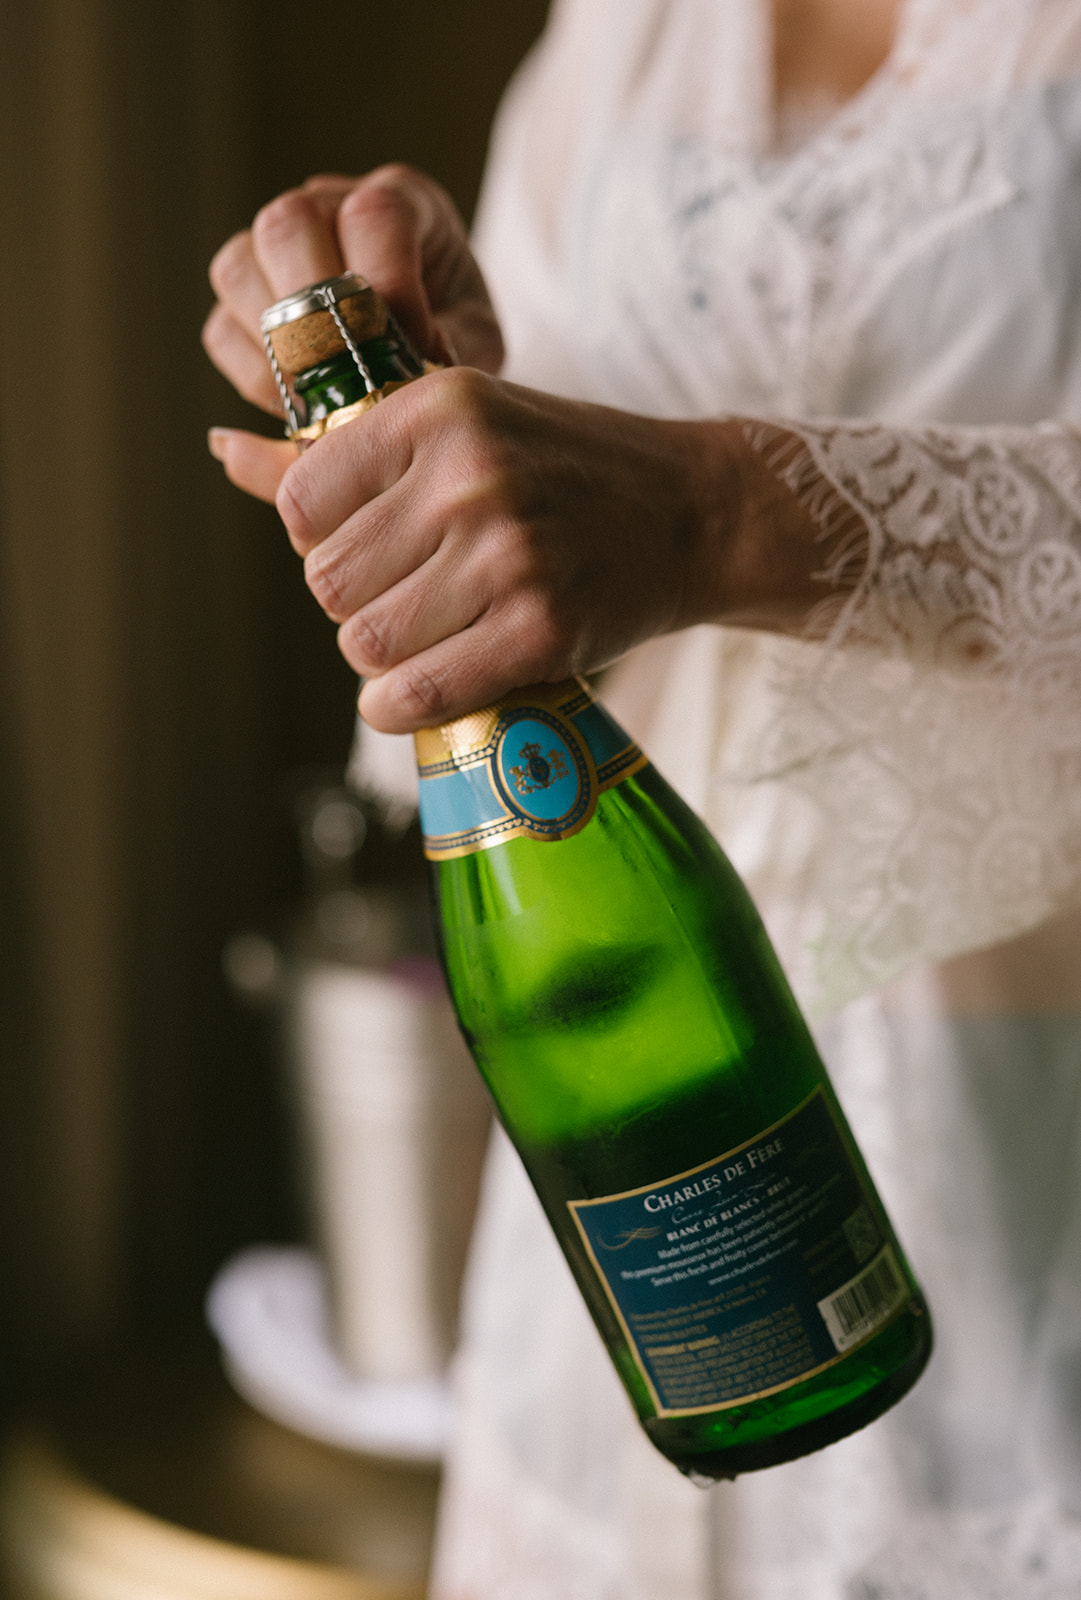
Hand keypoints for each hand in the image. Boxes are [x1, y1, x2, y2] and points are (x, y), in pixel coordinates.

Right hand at [203, 165, 503, 497]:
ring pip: (238, 270)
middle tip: (357, 373)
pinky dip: (256, 375)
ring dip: (280, 345)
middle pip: (288, 224)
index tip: (418, 346)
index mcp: (401, 199)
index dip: (390, 283)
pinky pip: (222, 331)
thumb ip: (453, 350)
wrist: (436, 341)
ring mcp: (275, 247)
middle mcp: (327, 206)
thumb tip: (398, 380)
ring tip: (327, 395)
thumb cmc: (457, 332)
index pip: (375, 214)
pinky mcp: (246, 299)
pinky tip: (304, 402)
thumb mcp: (477, 339)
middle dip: (319, 310)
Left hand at [263, 366, 735, 732]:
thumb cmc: (566, 468)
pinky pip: (418, 692)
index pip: (303, 504)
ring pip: (365, 643)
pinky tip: (410, 698)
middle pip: (328, 582)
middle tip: (408, 600)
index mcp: (438, 409)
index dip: (326, 540)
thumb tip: (220, 450)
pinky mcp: (540, 630)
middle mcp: (468, 476)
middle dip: (355, 604)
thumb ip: (344, 448)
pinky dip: (399, 708)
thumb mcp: (462, 423)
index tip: (372, 547)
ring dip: (381, 659)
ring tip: (427, 640)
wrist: (694, 511)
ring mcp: (507, 556)